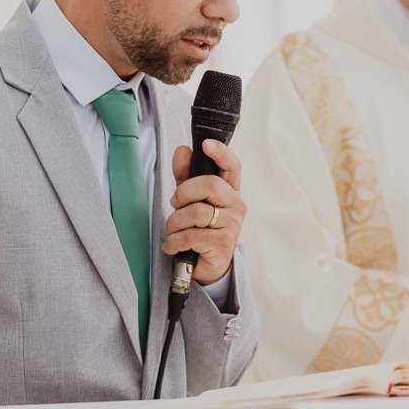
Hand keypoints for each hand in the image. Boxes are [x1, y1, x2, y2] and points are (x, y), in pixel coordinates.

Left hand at [161, 139, 245, 284]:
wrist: (207, 263)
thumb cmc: (201, 227)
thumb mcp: (190, 198)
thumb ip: (185, 175)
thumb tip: (182, 150)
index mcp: (230, 190)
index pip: (232, 166)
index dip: (221, 153)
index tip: (206, 145)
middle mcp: (236, 205)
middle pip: (210, 184)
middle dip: (183, 193)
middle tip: (174, 204)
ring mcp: (232, 225)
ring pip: (197, 212)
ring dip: (174, 222)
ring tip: (172, 230)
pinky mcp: (223, 244)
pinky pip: (192, 235)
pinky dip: (175, 241)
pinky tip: (172, 245)